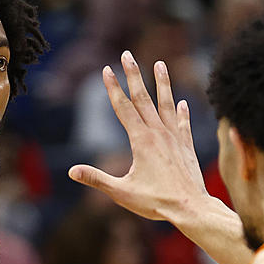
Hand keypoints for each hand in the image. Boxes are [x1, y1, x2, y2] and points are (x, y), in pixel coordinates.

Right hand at [68, 51, 208, 224]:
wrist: (191, 208)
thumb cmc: (156, 202)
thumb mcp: (121, 192)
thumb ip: (96, 179)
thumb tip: (72, 171)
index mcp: (140, 140)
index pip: (123, 108)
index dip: (113, 88)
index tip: (106, 69)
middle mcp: (158, 133)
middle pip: (143, 98)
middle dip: (133, 75)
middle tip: (127, 55)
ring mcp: (174, 138)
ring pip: (166, 104)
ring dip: (162, 83)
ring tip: (160, 64)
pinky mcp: (186, 146)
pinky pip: (183, 124)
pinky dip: (182, 112)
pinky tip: (183, 103)